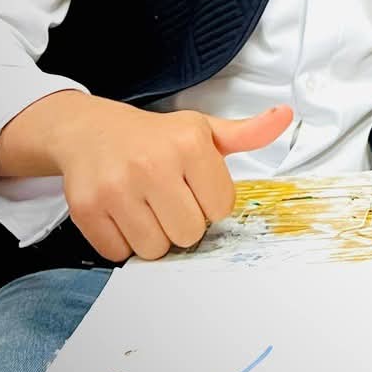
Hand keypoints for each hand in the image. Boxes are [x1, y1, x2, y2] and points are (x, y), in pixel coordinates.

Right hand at [31, 92, 291, 261]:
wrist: (89, 131)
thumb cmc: (155, 138)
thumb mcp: (203, 130)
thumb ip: (247, 133)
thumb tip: (285, 117)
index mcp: (189, 143)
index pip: (221, 207)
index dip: (210, 204)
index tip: (195, 189)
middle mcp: (152, 163)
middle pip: (190, 233)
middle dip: (184, 224)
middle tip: (170, 202)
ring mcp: (116, 188)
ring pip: (155, 248)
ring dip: (154, 237)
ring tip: (146, 208)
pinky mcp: (86, 209)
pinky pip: (119, 254)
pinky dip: (123, 243)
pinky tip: (123, 215)